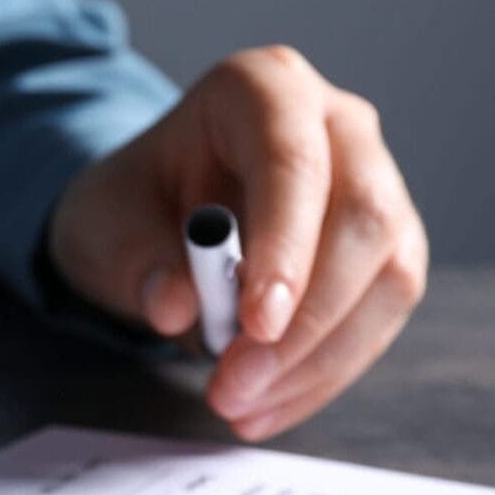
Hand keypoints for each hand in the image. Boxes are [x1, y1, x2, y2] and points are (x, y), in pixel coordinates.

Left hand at [48, 45, 427, 440]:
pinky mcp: (386, 249)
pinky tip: (268, 404)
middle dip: (305, 320)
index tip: (256, 322)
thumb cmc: (133, 200)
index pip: (294, 159)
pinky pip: (378, 317)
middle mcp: (337, 124)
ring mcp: (376, 183)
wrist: (152, 212)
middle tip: (235, 384)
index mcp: (263, 88)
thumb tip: (176, 306)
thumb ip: (137, 258)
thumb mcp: (105, 221)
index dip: (286, 244)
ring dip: (317, 360)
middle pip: (364, 218)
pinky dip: (323, 373)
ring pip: (388, 276)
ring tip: (241, 406)